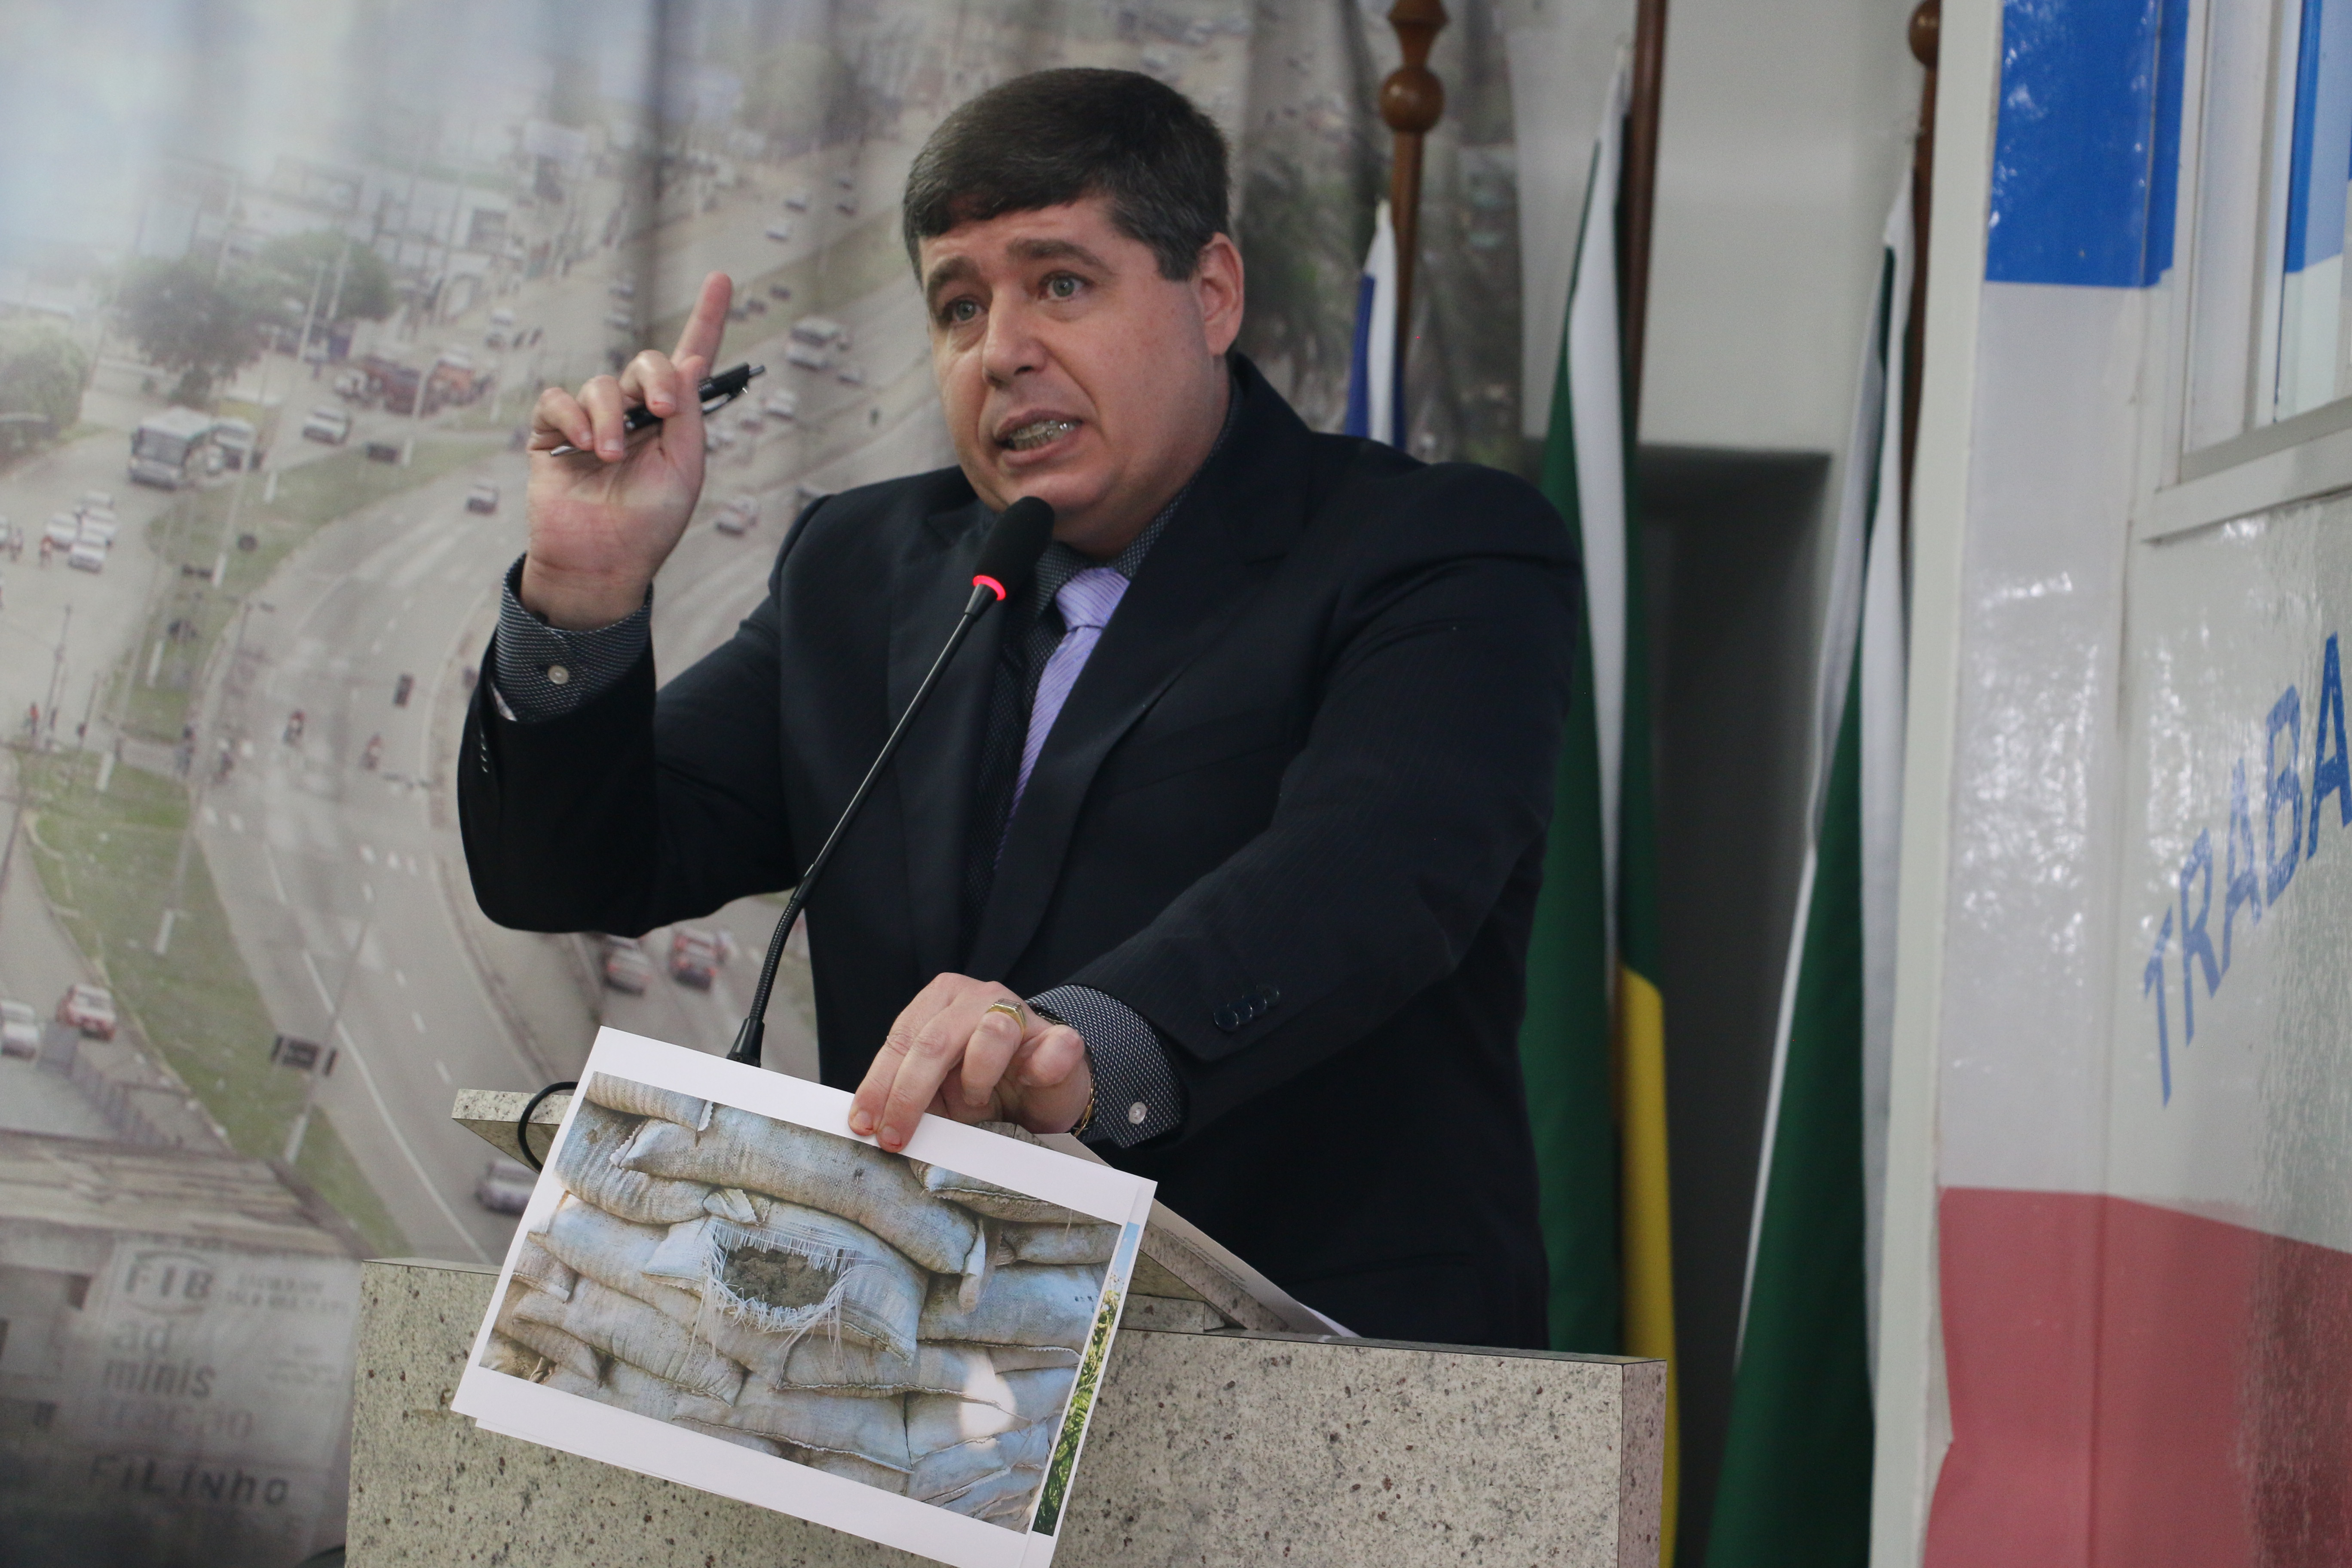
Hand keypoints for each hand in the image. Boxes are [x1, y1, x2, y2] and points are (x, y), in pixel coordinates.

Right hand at [519, 272, 732, 628]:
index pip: (690, 361)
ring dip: (608, 418)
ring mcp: (592, 420)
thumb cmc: (650, 523)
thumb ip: (687, 415)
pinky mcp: (553, 433)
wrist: (603, 561)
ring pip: (600, 385)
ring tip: (609, 457)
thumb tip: (690, 361)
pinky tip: (583, 447)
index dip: (706, 319)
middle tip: (658, 412)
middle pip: (646, 363)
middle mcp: (634, 413)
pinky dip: (571, 418)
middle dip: (652, 379)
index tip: (721, 279)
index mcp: (672, 421)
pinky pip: (558, 401)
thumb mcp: (684, 470)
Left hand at [850, 974, 1093, 1151]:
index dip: (878, 1085)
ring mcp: (1021, 1013)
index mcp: (939, 1003)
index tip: (865, 1124)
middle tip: (896, 1137)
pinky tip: (1031, 1080)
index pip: (901, 1040)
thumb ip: (907, 1097)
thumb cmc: (985, 1089)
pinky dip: (1041, 1067)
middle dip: (908, 1095)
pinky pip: (1055, 1046)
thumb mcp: (936, 1093)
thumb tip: (867, 1123)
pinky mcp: (1061, 1037)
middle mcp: (977, 998)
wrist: (1044, 1093)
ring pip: (991, 1033)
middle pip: (934, 1041)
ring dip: (976, 1080)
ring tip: (976, 1102)